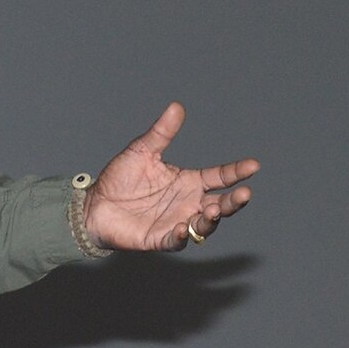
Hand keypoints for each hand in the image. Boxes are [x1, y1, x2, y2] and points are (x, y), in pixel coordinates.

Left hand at [82, 102, 258, 251]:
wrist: (94, 204)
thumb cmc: (120, 178)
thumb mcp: (142, 151)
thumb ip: (162, 133)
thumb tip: (177, 106)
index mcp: (188, 182)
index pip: (219, 177)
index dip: (236, 172)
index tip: (254, 165)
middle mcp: (188, 203)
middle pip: (220, 204)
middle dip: (234, 201)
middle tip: (245, 194)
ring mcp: (177, 222)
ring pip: (204, 225)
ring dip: (211, 219)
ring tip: (212, 210)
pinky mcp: (161, 238)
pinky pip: (177, 240)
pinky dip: (183, 236)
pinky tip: (184, 229)